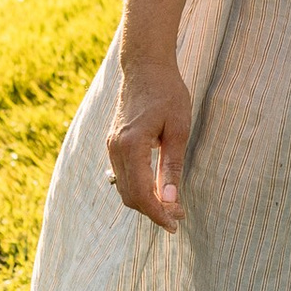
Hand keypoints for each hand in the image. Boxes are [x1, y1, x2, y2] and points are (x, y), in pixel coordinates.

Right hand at [106, 62, 192, 226]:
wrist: (145, 66)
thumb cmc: (167, 92)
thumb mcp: (179, 128)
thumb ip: (172, 166)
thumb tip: (170, 199)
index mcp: (132, 145)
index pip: (141, 194)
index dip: (158, 214)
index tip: (175, 224)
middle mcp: (116, 149)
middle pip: (130, 196)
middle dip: (153, 211)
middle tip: (179, 215)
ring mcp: (111, 146)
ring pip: (124, 188)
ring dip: (145, 201)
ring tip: (171, 204)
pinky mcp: (113, 143)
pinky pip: (122, 175)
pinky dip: (138, 187)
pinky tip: (156, 187)